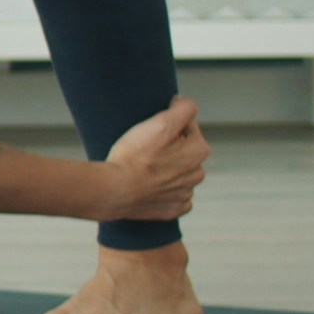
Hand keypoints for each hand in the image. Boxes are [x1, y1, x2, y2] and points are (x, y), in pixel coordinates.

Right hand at [104, 96, 209, 223]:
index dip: (167, 125)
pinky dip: (161, 191)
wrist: (114, 191)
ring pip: (177, 174)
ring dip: (165, 169)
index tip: (150, 131)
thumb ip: (183, 109)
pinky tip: (146, 186)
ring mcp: (185, 194)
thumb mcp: (160, 123)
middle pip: (183, 151)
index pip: (187, 126)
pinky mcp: (173, 209)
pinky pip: (171, 196)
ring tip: (141, 168)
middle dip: (168, 148)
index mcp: (199, 150)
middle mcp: (197, 173)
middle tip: (143, 148)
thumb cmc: (135, 156)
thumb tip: (186, 103)